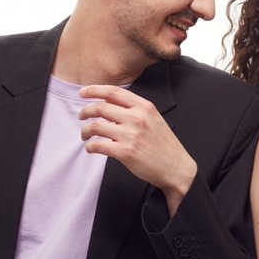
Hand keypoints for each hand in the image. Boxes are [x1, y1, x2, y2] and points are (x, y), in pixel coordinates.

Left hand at [79, 85, 197, 212]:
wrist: (176, 168)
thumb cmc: (164, 145)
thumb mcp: (154, 119)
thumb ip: (136, 110)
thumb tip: (110, 105)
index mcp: (144, 107)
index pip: (113, 92)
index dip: (94, 90)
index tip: (83, 93)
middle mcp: (137, 118)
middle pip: (100, 107)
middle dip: (86, 111)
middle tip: (82, 116)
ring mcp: (131, 135)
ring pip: (96, 126)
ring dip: (85, 130)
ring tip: (85, 135)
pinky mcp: (125, 152)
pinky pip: (98, 145)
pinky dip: (90, 146)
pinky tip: (91, 148)